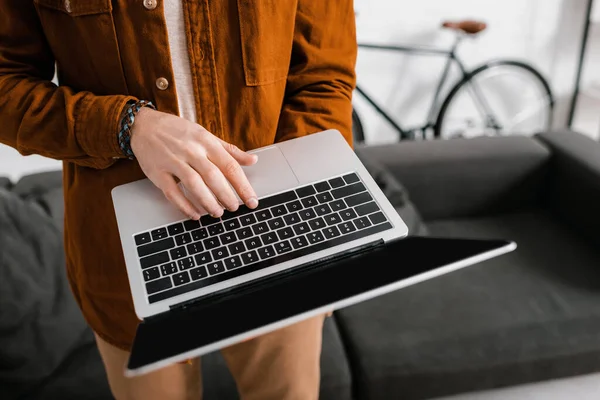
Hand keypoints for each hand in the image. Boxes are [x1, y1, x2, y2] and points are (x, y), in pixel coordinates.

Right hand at [130, 108, 257, 218]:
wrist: (143, 125)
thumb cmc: (177, 131)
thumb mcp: (206, 135)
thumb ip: (229, 150)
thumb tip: (252, 160)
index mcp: (205, 141)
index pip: (229, 165)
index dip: (243, 185)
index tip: (252, 200)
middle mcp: (191, 150)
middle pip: (214, 176)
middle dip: (227, 196)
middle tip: (235, 209)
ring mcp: (173, 161)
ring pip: (194, 185)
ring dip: (208, 202)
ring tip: (218, 213)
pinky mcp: (157, 172)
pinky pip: (173, 193)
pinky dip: (185, 206)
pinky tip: (195, 215)